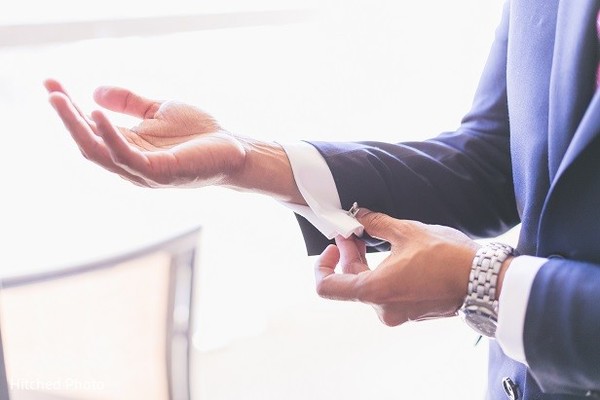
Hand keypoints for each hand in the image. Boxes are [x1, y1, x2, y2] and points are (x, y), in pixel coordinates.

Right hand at [45, 79, 304, 202]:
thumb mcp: (159, 110)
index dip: (70, 108)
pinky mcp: (160, 173)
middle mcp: (131, 164)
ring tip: (60, 99)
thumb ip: (130, 102)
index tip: (51, 83)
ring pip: (99, 152)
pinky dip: (110, 136)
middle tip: (49, 90)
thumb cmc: (201, 134)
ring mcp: (143, 172)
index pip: (92, 130)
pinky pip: (127, 156)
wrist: (235, 148)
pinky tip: (97, 114)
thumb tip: (95, 91)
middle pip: (88, 143)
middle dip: (66, 117)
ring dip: (77, 127)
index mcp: (129, 149)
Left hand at [314, 210, 479, 325]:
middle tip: (353, 231)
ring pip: (369, 287)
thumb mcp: (406, 231)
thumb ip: (375, 223)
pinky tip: (392, 255)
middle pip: (350, 283)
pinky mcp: (411, 313)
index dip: (321, 265)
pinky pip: (387, 293)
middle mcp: (382, 309)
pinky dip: (382, 274)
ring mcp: (397, 314)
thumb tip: (359, 215)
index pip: (327, 287)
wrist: (484, 280)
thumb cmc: (447, 256)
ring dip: (366, 263)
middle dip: (349, 255)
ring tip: (371, 238)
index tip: (333, 245)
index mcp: (374, 291)